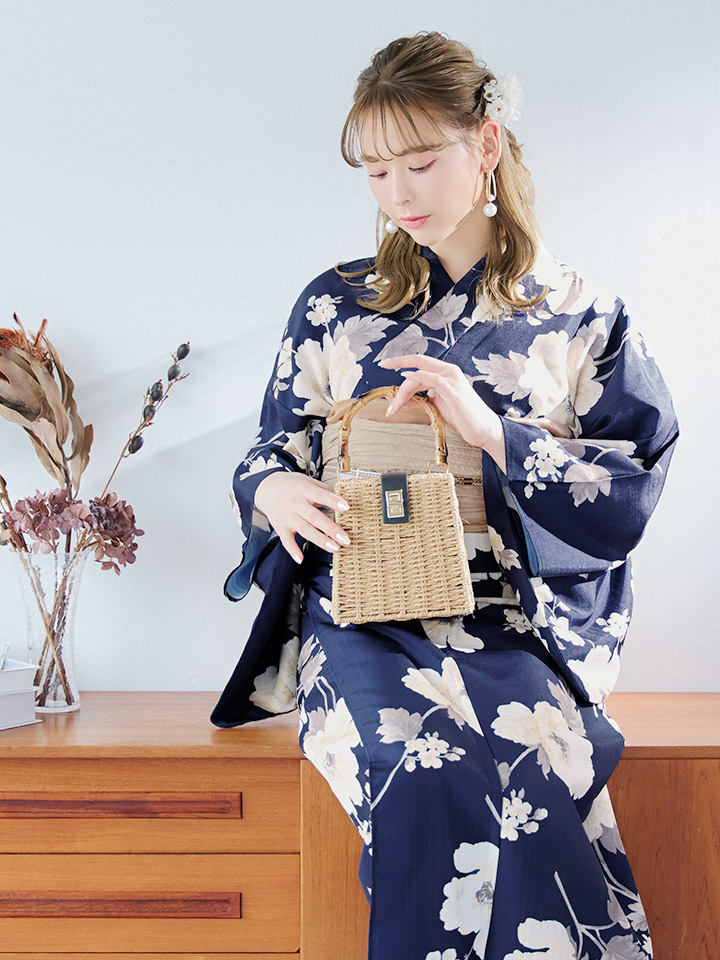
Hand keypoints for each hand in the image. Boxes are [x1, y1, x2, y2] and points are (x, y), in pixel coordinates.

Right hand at [254, 470, 351, 563]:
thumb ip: (325, 490)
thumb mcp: (308, 482)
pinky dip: (292, 550)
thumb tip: (346, 498)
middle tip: (345, 538)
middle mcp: (295, 503)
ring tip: (335, 548)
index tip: (346, 507)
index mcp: (304, 489)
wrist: (268, 489)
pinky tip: (301, 558)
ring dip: (320, 540)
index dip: (333, 501)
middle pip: (314, 517)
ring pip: (304, 530)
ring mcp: (287, 516)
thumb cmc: (292, 486)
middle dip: (331, 529)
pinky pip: (286, 541)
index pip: (320, 495)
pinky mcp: (280, 527)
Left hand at [378, 354, 506, 469]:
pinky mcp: (451, 388)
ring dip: (402, 391)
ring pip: (418, 374)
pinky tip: (403, 400)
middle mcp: (449, 371)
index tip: (387, 364)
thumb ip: (420, 400)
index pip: (422, 362)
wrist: (484, 430)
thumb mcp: (436, 408)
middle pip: (419, 360)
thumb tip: (402, 398)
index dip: (403, 361)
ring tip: (394, 407)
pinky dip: (411, 389)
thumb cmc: (464, 419)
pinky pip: (426, 381)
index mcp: (446, 374)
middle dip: (398, 362)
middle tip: (383, 366)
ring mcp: (451, 378)